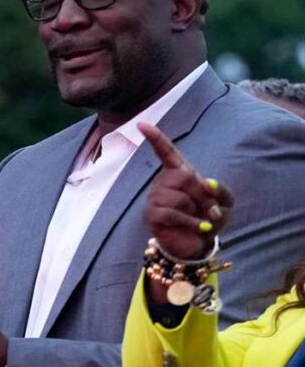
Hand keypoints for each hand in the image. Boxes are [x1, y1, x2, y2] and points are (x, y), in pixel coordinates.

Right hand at [140, 122, 233, 259]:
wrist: (198, 242)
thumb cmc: (208, 217)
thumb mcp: (224, 201)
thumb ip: (220, 190)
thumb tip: (207, 183)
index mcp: (178, 173)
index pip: (166, 152)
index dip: (155, 138)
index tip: (142, 124)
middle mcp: (163, 182)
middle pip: (184, 177)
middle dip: (203, 195)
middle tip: (211, 210)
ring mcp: (155, 199)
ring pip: (179, 198)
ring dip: (196, 211)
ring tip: (199, 220)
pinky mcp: (152, 216)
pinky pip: (173, 214)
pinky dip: (191, 223)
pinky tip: (197, 228)